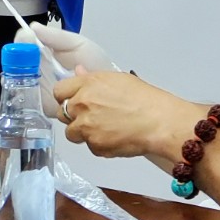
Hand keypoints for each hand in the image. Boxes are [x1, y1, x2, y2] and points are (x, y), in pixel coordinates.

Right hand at [12, 24, 115, 116]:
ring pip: (20, 81)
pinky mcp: (45, 105)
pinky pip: (30, 100)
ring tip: (32, 71)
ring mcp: (40, 87)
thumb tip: (32, 27)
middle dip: (18, 60)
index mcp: (44, 52)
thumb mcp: (77, 44)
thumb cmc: (96, 63)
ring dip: (21, 77)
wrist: (110, 88)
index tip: (26, 39)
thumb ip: (56, 36)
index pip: (24, 44)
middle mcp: (38, 69)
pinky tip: (37, 88)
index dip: (21, 42)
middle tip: (27, 55)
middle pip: (17, 63)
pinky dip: (29, 95)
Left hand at [54, 69, 189, 159]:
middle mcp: (82, 105)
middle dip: (73, 116)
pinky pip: (89, 146)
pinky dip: (99, 145)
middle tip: (90, 116)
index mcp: (87, 85)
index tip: (72, 100)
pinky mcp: (95, 146)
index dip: (65, 97)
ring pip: (72, 133)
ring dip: (82, 132)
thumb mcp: (118, 79)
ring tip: (103, 129)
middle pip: (62, 113)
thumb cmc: (145, 99)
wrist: (160, 122)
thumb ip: (92, 78)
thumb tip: (78, 72)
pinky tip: (114, 138)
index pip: (59, 91)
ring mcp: (86, 127)